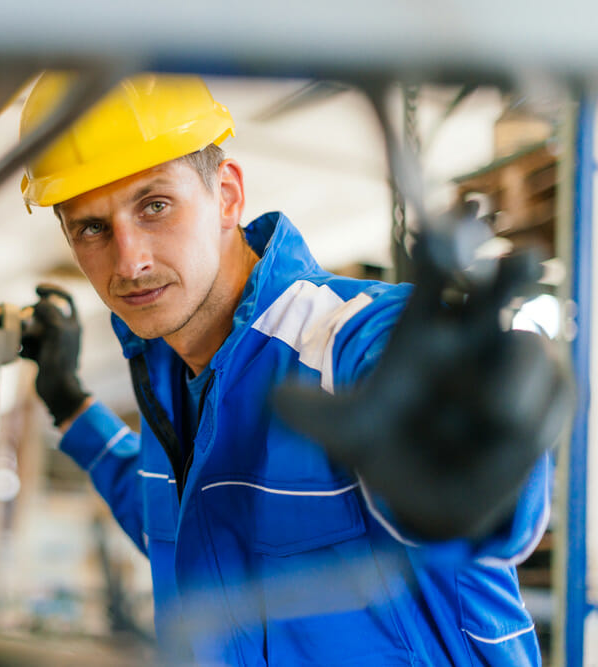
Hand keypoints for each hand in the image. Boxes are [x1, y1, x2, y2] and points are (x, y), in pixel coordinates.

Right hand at [20, 284, 90, 425]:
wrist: (56, 389)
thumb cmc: (60, 360)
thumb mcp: (56, 329)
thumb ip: (49, 310)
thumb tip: (40, 302)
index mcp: (72, 323)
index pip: (66, 298)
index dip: (52, 290)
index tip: (36, 289)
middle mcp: (64, 332)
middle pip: (43, 313)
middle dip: (30, 315)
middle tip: (23, 320)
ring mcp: (52, 344)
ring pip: (33, 328)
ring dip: (24, 331)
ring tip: (19, 339)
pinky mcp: (41, 356)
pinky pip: (28, 344)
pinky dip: (22, 346)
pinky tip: (18, 351)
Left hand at [273, 211, 572, 540]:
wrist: (428, 496)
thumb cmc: (386, 443)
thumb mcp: (342, 429)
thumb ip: (310, 411)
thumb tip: (275, 395)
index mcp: (423, 328)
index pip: (437, 270)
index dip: (447, 240)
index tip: (463, 208)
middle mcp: (472, 336)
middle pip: (496, 288)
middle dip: (511, 271)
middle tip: (522, 258)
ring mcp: (513, 365)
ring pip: (527, 348)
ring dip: (508, 381)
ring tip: (488, 411)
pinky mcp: (548, 398)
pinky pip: (553, 394)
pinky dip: (529, 415)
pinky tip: (505, 435)